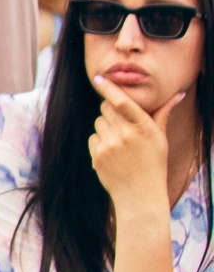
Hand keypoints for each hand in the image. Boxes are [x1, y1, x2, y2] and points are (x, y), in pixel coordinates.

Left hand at [89, 77, 183, 206]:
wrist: (139, 193)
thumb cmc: (154, 162)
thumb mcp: (161, 137)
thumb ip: (163, 114)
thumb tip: (178, 94)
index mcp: (143, 127)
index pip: (122, 102)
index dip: (110, 88)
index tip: (99, 78)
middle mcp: (125, 135)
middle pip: (106, 108)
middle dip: (111, 109)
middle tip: (122, 121)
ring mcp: (109, 146)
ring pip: (99, 121)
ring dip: (106, 126)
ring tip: (120, 141)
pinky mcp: (97, 156)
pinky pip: (93, 137)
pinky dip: (100, 140)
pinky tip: (112, 152)